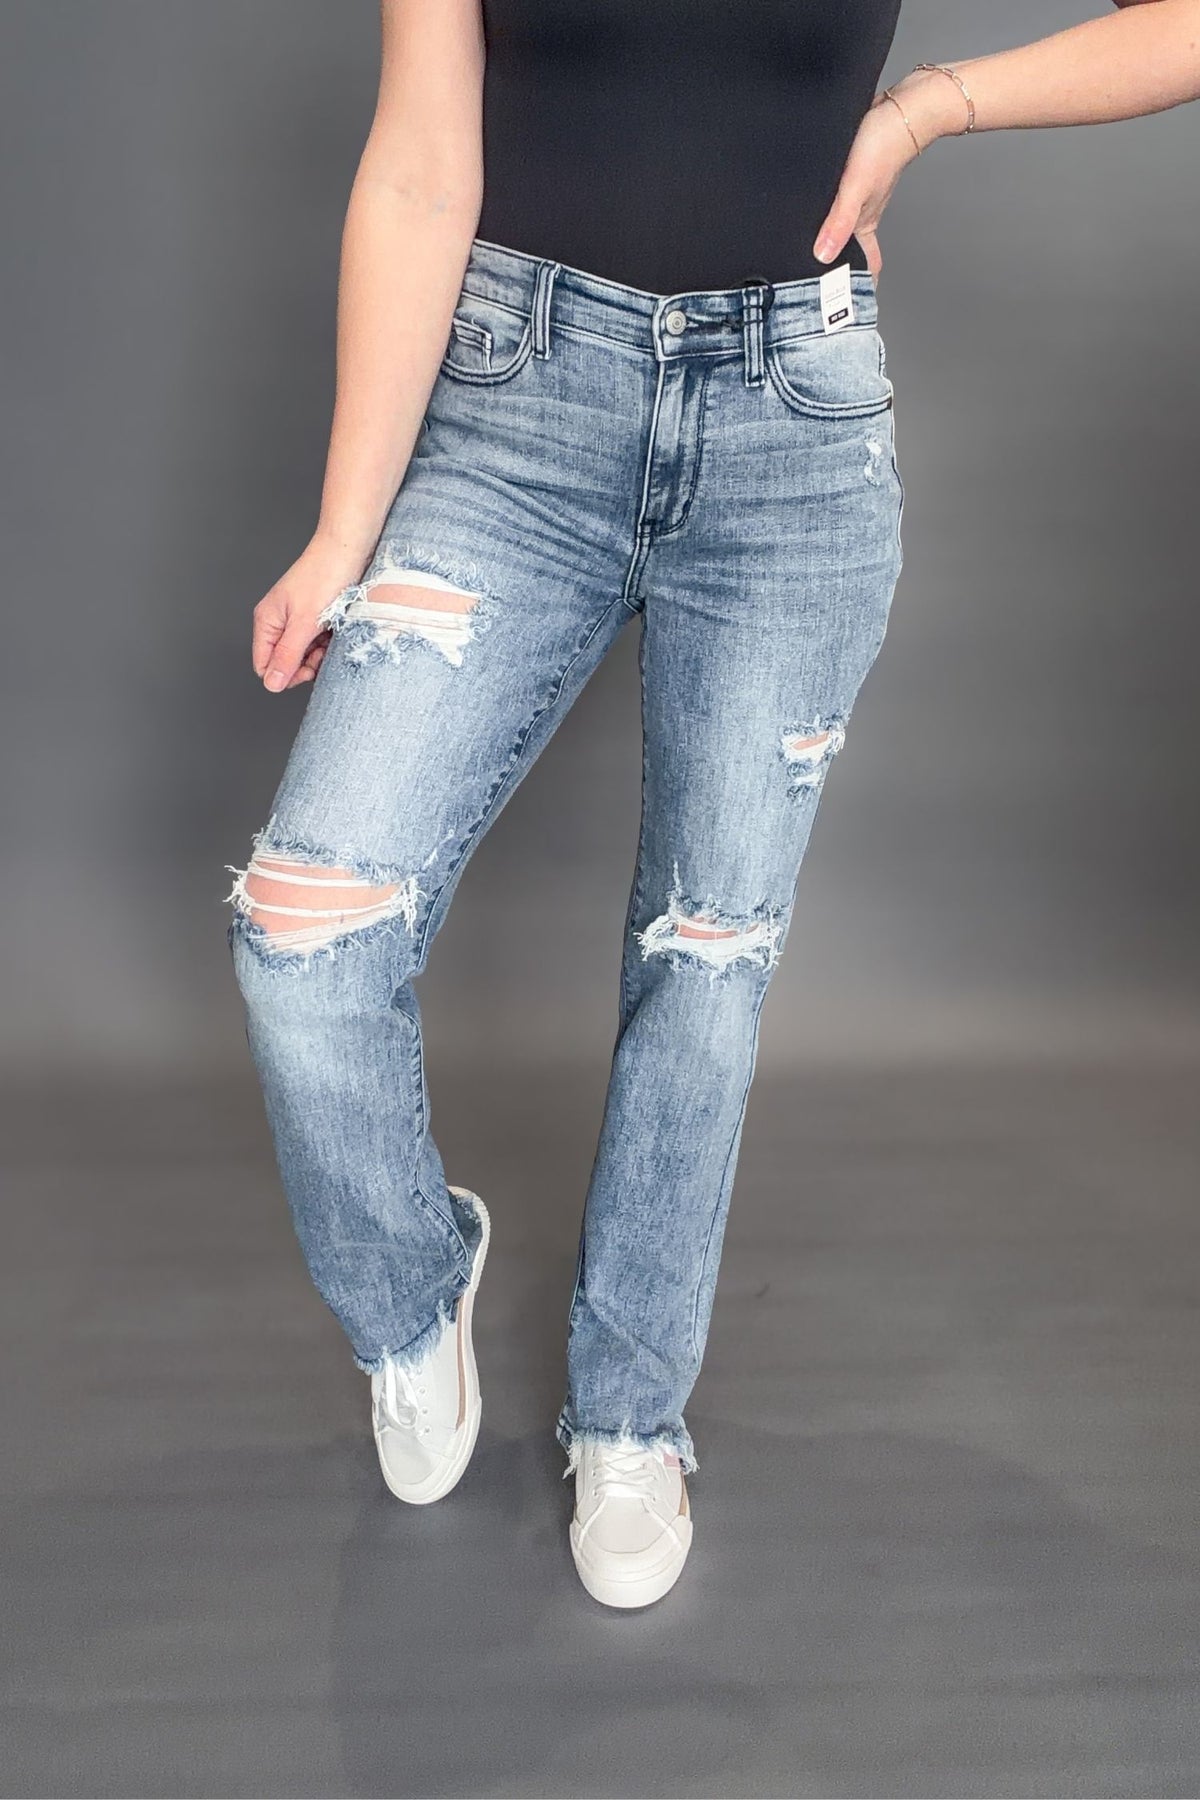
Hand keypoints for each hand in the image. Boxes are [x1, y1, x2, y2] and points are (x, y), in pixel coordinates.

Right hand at [251, 537, 365, 692]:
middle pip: (285, 662)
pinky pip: (318, 642)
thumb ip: (287, 654)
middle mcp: (279, 621)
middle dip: (305, 664)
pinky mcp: (316, 617)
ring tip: (331, 637)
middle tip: (322, 653)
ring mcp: (298, 620)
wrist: (348, 550)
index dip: (284, 674)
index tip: (307, 669)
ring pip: (304, 654)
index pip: (264, 665)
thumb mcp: (304, 623)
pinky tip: (337, 632)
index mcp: (267, 620)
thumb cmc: (324, 576)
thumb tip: (271, 683)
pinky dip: (328, 642)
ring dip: (319, 654)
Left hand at [814, 71, 957, 275]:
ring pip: (842, 227)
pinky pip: (839, 205)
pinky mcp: (852, 176)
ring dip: (829, 242)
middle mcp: (862, 213)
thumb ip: (839, 221)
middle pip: (849, 250)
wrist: (905, 104)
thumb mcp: (855, 186)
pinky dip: (828, 215)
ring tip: (805, 259)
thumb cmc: (884, 142)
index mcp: (865, 223)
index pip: (865, 266)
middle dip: (836, 271)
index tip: (842, 310)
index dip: (856, 288)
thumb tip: (822, 257)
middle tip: (813, 291)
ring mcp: (858, 196)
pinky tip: (812, 212)